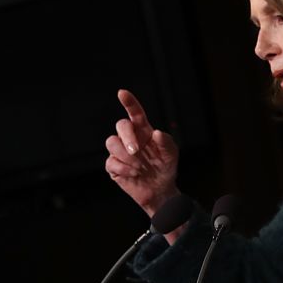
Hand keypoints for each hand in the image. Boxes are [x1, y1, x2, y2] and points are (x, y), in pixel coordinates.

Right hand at [104, 89, 179, 218]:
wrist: (160, 189)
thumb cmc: (165, 166)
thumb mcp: (171, 154)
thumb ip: (166, 142)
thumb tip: (156, 133)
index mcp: (144, 131)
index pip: (135, 113)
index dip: (129, 102)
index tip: (122, 93)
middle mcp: (130, 138)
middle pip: (120, 126)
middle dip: (127, 136)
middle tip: (136, 150)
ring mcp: (120, 152)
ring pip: (111, 142)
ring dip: (126, 155)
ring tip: (140, 166)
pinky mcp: (114, 166)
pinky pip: (110, 162)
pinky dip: (123, 168)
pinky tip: (134, 173)